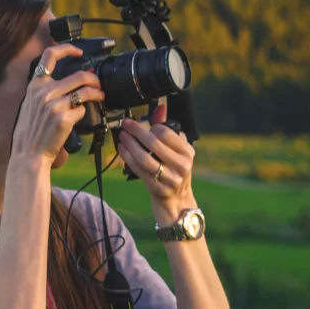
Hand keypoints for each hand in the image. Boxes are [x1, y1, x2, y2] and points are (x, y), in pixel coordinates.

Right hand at [11, 44, 104, 163]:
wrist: (29, 154)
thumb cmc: (30, 133)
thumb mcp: (30, 105)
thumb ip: (44, 91)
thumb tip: (65, 83)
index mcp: (35, 85)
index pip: (50, 56)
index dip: (67, 49)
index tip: (78, 52)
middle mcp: (44, 92)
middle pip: (79, 75)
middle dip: (94, 78)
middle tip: (98, 84)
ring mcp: (55, 105)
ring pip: (85, 91)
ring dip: (97, 93)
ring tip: (100, 96)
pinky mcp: (64, 118)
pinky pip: (82, 110)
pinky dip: (83, 113)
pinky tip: (79, 118)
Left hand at [117, 104, 196, 221]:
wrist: (177, 201)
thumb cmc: (174, 170)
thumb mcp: (176, 151)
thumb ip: (168, 129)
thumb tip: (160, 108)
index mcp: (188, 152)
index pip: (167, 133)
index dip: (151, 126)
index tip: (140, 123)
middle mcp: (182, 165)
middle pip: (154, 144)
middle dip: (137, 132)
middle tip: (126, 125)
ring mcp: (170, 179)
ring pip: (145, 159)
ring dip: (130, 146)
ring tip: (122, 137)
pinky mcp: (158, 189)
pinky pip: (139, 171)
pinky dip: (128, 159)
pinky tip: (122, 150)